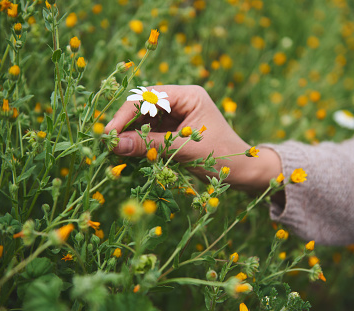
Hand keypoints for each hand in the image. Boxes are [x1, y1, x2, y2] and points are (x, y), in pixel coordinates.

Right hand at [105, 85, 280, 191]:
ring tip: (116, 153)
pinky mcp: (175, 132)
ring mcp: (178, 116)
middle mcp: (182, 101)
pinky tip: (129, 154)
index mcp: (189, 95)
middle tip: (108, 145)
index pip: (149, 98)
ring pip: (145, 122)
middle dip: (126, 126)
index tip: (110, 133)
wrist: (245, 173)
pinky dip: (140, 144)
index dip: (126, 114)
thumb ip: (151, 146)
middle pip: (144, 108)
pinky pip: (151, 134)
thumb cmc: (224, 158)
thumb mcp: (186, 151)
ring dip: (131, 136)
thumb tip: (115, 144)